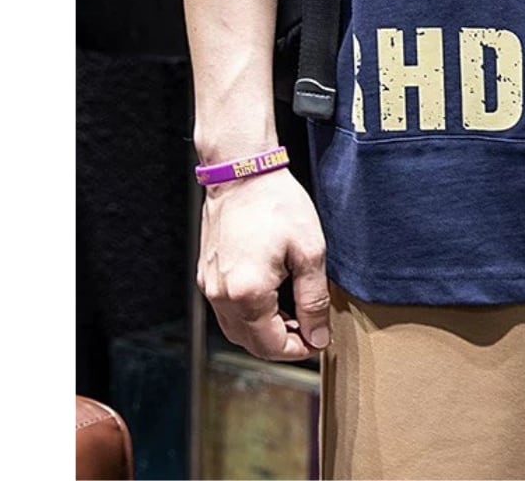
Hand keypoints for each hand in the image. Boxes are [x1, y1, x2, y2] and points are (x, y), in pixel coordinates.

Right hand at [196, 167, 330, 360]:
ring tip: (294, 313)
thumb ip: (314, 299)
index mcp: (248, 294)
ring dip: (265, 331)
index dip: (299, 350)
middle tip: (310, 329)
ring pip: (237, 329)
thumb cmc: (277, 204)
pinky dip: (249, 314)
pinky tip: (272, 297)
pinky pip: (227, 309)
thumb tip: (318, 336)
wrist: (243, 173)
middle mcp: (221, 296)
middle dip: (283, 343)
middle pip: (251, 343)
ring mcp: (208, 286)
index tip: (319, 341)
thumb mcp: (310, 251)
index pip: (272, 345)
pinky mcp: (206, 275)